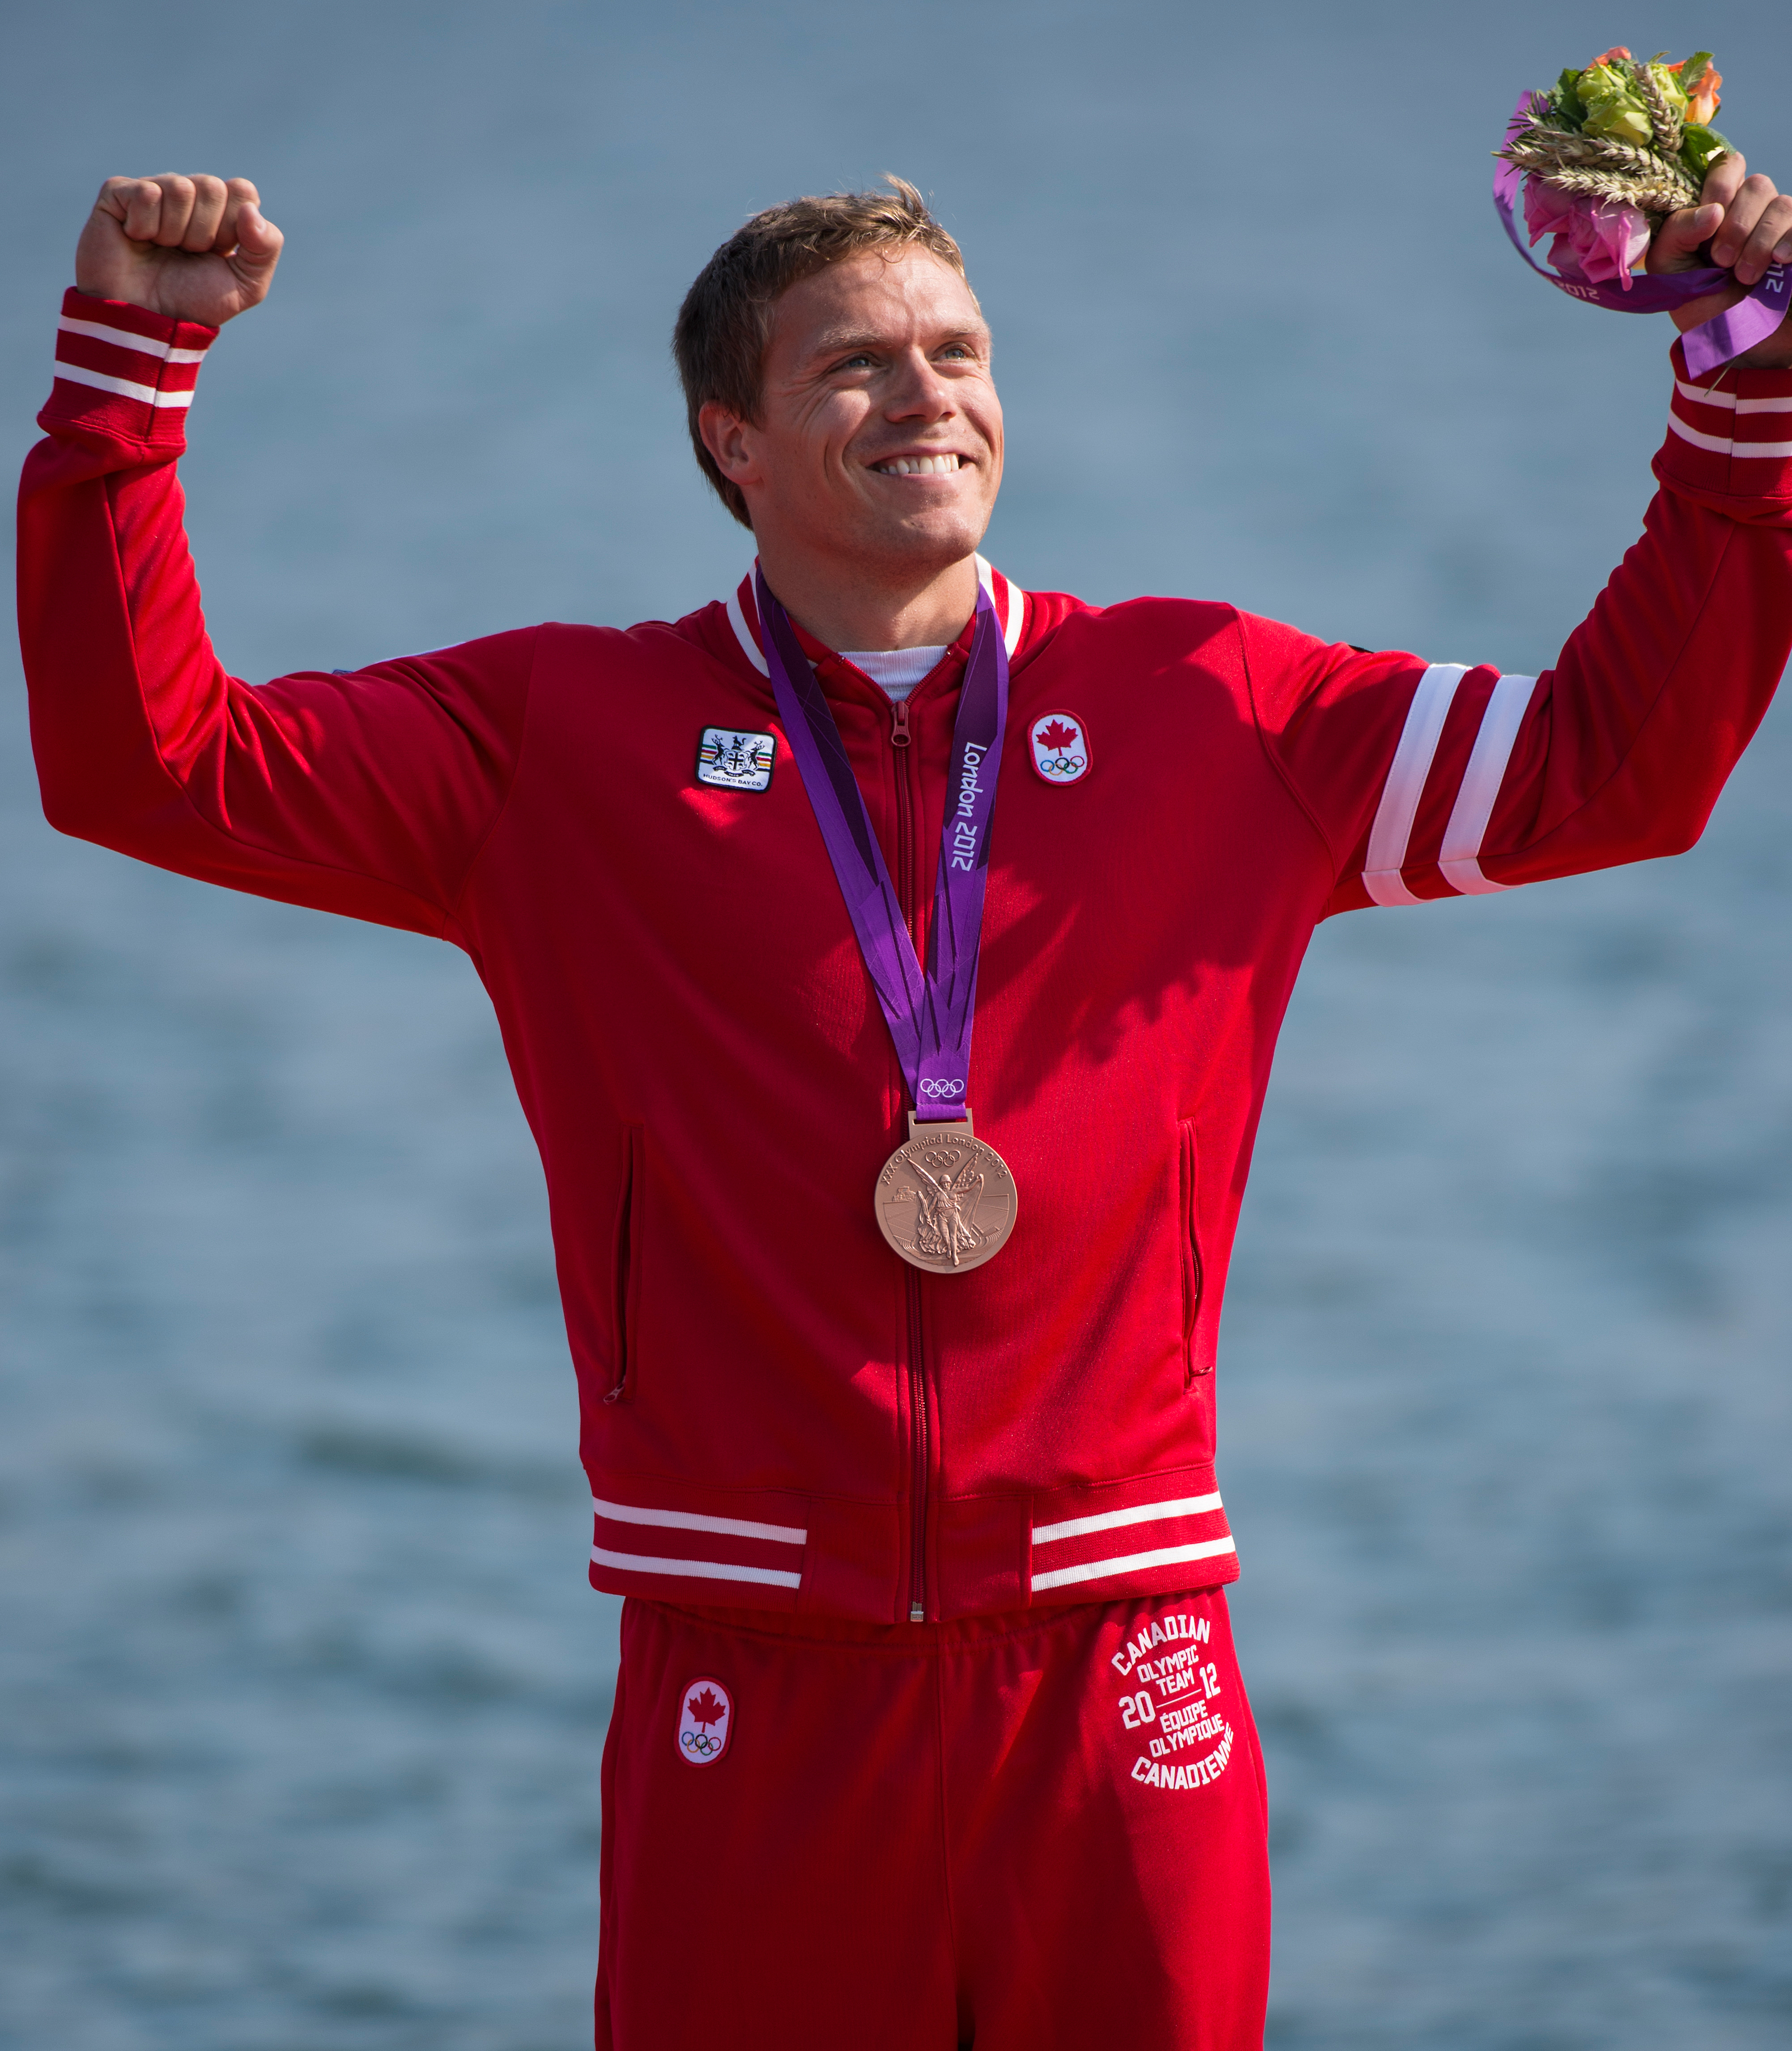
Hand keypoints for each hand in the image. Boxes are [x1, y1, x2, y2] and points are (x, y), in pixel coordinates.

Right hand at [74, 175, 281, 326]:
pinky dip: (145, 226)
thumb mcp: (247, 286)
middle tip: (187, 254)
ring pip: (180, 188)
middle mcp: (188, 194)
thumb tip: (252, 210)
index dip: (234, 227)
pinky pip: (146, 194)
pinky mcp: (119, 193)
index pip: (242, 190)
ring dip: (174, 232)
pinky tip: (136, 239)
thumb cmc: (195, 302)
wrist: (149, 320)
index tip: (218, 252)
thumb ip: (266, 248)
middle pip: (212, 187)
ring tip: (161, 249)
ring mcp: (153, 190)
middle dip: (204, 232)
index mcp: (221, 210)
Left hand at [1647, 153, 1791, 367]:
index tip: (1711, 217)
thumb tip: (1712, 209)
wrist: (1739, 346)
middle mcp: (1753, 211)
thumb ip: (1677, 235)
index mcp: (1719, 211)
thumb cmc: (1703, 308)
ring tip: (1745, 277)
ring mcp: (1783, 225)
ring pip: (1781, 204)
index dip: (1720, 183)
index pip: (1727, 167)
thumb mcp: (1673, 275)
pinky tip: (1779, 262)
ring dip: (1758, 242)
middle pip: (1756, 184)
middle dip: (1736, 223)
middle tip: (1721, 261)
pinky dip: (1788, 240)